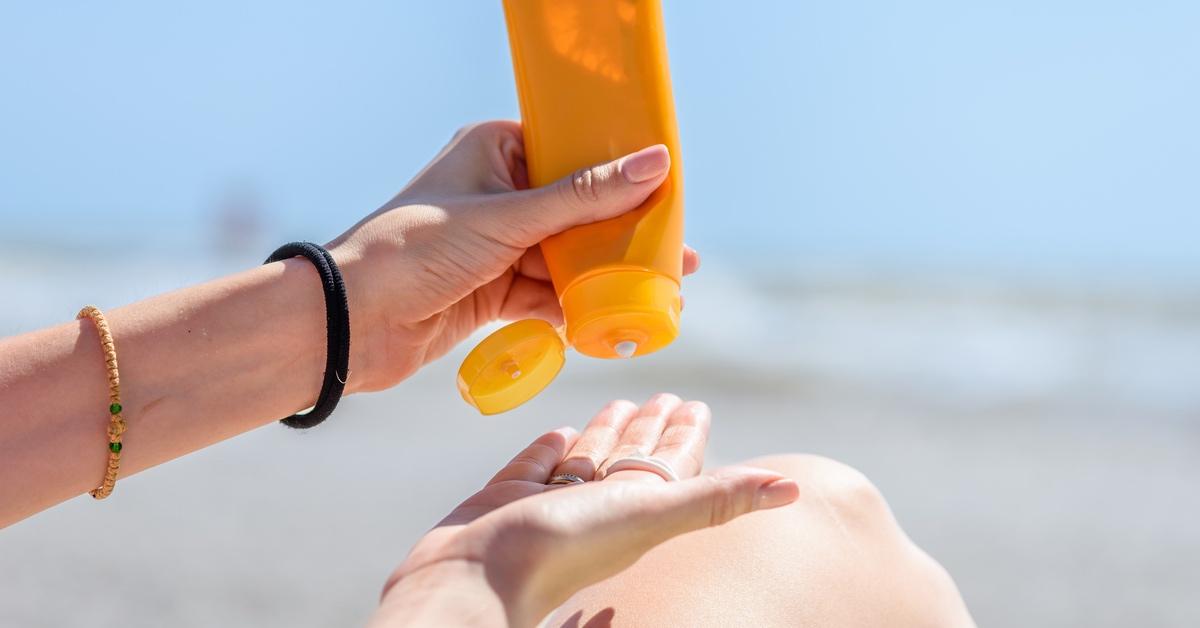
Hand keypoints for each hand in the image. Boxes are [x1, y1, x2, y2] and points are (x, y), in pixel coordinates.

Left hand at [327, 121, 700, 392]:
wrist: (353, 321)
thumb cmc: (417, 249)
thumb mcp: (509, 219)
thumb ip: (584, 198)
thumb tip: (654, 163)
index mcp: (495, 149)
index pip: (570, 149)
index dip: (618, 167)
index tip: (668, 185)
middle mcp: (497, 191)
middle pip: (576, 208)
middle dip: (621, 231)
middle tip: (676, 248)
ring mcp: (496, 242)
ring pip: (565, 254)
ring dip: (603, 273)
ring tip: (657, 288)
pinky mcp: (492, 289)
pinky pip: (546, 291)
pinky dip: (573, 304)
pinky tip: (609, 317)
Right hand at [369, 394, 800, 626]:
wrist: (472, 581)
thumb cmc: (566, 550)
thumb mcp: (652, 516)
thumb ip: (718, 498)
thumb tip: (796, 488)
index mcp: (638, 510)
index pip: (672, 464)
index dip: (687, 436)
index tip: (698, 406)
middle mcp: (598, 509)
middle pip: (633, 460)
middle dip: (650, 429)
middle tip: (666, 395)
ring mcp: (551, 506)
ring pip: (588, 461)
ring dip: (606, 434)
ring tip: (619, 404)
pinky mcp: (507, 501)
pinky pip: (538, 466)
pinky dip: (551, 448)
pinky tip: (560, 431)